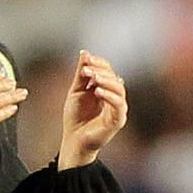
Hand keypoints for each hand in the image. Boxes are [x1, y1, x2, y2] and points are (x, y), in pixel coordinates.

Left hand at [60, 50, 126, 168]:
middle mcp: (114, 98)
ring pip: (119, 90)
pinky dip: (110, 96)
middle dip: (101, 71)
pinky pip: (118, 106)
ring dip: (106, 81)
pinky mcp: (117, 121)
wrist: (73, 139)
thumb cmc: (75, 116)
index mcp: (106, 90)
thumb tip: (85, 53)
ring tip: (93, 77)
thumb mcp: (76, 91)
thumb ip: (81, 75)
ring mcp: (117, 109)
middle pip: (115, 79)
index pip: (109, 71)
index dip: (99, 63)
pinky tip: (97, 91)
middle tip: (87, 68)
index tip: (86, 59)